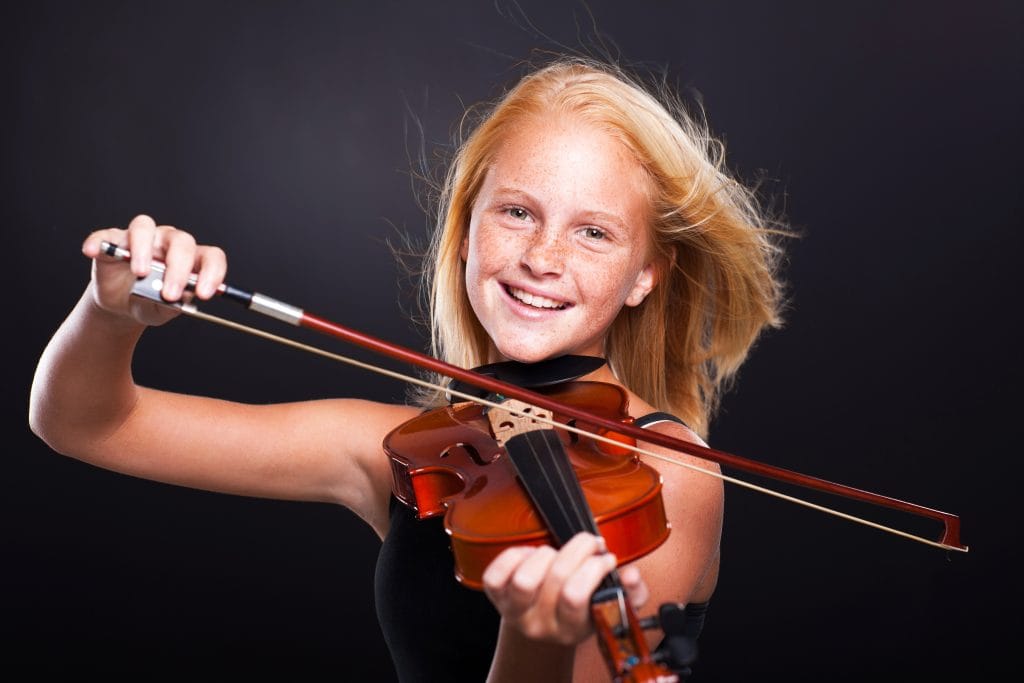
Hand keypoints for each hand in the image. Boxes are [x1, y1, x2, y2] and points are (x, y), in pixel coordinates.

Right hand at [81, 214, 226, 326]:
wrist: (122, 306)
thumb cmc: (150, 302)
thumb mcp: (164, 310)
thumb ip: (174, 305)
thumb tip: (181, 298)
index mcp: (190, 259)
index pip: (210, 256)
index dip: (212, 273)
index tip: (204, 294)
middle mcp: (168, 242)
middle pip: (180, 242)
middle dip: (178, 269)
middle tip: (170, 293)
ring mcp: (140, 239)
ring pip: (144, 228)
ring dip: (144, 249)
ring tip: (140, 272)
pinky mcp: (112, 241)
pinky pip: (105, 235)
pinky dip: (99, 242)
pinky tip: (92, 251)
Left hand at [481, 532, 649, 645]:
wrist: (544, 627)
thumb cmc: (580, 611)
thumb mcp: (609, 608)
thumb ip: (630, 593)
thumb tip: (630, 575)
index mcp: (570, 629)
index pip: (576, 597)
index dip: (594, 569)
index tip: (607, 558)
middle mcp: (540, 624)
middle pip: (556, 579)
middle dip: (578, 550)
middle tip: (590, 543)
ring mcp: (514, 611)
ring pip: (525, 578)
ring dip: (546, 555)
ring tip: (558, 553)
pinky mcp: (496, 596)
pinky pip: (496, 574)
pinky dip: (515, 556)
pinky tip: (532, 554)